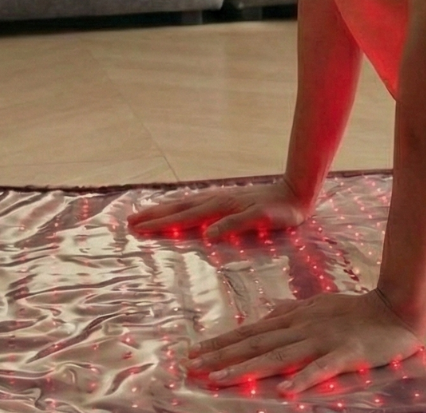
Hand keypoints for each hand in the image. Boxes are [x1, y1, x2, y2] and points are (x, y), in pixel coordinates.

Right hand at [126, 180, 311, 240]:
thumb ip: (235, 225)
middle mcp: (217, 200)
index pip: (184, 218)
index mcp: (221, 208)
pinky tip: (178, 208)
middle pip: (179, 209)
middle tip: (128, 222)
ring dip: (164, 209)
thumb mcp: (263, 220)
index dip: (161, 224)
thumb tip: (208, 235)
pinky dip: (180, 205)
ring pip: (185, 203)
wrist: (296, 192)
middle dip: (154, 215)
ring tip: (143, 213)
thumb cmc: (282, 211)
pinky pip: (196, 201)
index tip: (137, 229)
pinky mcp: (228, 199)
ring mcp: (221, 198)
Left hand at [187, 289, 423, 393]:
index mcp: (296, 318)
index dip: (222, 342)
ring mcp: (324, 339)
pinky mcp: (346, 353)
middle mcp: (304, 327)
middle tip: (192, 368)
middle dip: (223, 357)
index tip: (192, 353)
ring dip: (248, 368)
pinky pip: (323, 368)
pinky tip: (286, 392)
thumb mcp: (319, 305)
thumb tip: (268, 312)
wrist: (397, 309)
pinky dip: (304, 379)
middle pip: (258, 344)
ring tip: (220, 380)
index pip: (252, 332)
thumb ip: (293, 310)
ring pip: (280, 356)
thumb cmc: (357, 310)